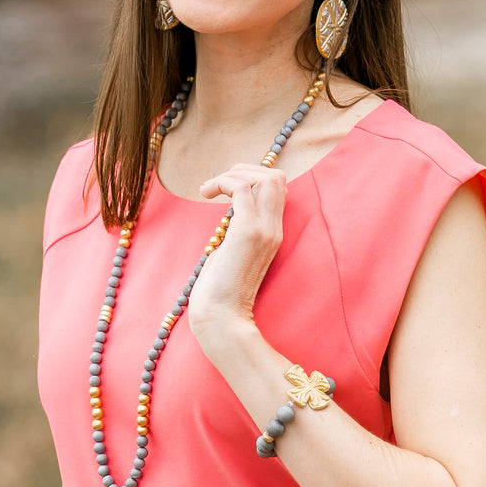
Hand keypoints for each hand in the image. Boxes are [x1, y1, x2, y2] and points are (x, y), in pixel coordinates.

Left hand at [186, 163, 286, 348]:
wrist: (221, 316)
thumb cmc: (219, 289)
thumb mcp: (232, 252)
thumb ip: (237, 230)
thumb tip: (229, 211)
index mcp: (273, 233)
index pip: (279, 187)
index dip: (254, 177)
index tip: (226, 189)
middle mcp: (274, 229)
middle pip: (276, 176)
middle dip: (244, 169)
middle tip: (218, 185)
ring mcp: (264, 230)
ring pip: (263, 176)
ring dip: (231, 174)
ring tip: (209, 188)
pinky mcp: (248, 232)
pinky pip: (242, 187)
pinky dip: (222, 181)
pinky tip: (206, 192)